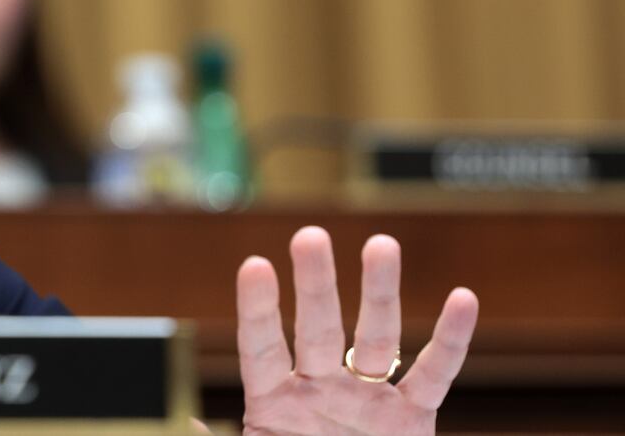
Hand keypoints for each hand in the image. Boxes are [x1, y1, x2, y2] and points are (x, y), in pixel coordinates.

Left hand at [235, 226, 478, 435]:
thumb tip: (189, 421)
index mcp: (273, 402)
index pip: (261, 347)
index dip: (258, 310)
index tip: (255, 265)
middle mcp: (320, 389)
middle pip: (318, 328)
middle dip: (315, 284)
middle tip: (311, 234)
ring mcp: (366, 399)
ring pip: (376, 336)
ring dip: (380, 292)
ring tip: (383, 244)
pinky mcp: (411, 418)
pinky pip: (433, 375)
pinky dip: (451, 340)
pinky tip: (463, 299)